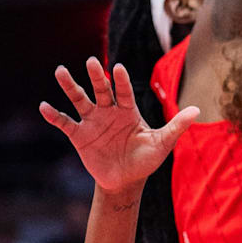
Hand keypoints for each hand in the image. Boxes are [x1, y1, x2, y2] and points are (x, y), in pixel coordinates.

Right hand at [39, 57, 198, 192]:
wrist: (126, 181)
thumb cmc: (146, 160)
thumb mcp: (162, 143)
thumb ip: (177, 126)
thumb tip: (197, 109)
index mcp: (129, 111)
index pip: (125, 92)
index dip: (121, 81)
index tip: (117, 67)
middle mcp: (109, 112)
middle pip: (101, 90)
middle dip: (96, 77)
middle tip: (90, 62)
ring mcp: (93, 122)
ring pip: (80, 100)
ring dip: (70, 87)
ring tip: (61, 72)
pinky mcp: (79, 135)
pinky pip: (65, 122)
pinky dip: (54, 115)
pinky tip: (44, 106)